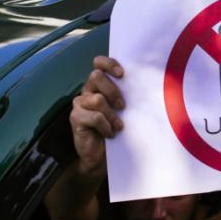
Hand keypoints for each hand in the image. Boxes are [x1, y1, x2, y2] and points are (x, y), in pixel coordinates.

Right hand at [69, 56, 125, 174]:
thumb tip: (145, 84)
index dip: (108, 64)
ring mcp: (79, 104)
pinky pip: (95, 116)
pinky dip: (106, 126)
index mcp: (99, 85)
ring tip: (118, 126)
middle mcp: (87, 91)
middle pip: (96, 77)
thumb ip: (126, 95)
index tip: (122, 74)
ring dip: (112, 114)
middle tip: (122, 106)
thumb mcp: (123, 110)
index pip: (98, 63)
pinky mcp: (75, 118)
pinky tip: (110, 134)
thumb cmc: (115, 129)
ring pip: (97, 99)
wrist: (101, 156)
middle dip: (113, 91)